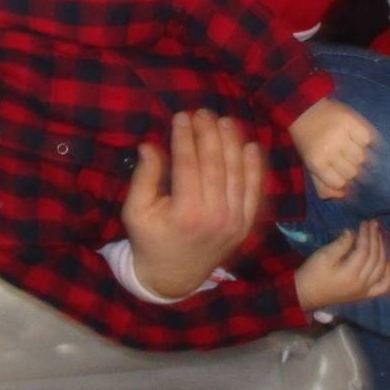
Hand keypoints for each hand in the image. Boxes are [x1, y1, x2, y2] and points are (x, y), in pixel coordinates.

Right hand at [122, 111, 265, 298]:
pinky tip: (250, 145)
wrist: (173, 277)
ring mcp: (234, 221)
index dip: (185, 137)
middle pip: (215, 164)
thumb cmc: (149, 239)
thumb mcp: (136, 211)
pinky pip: (253, 192)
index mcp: (186, 212)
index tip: (181, 115)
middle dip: (209, 133)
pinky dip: (254, 168)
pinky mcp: (245, 225)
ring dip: (232, 143)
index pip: (188, 164)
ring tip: (225, 121)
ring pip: (236, 173)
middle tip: (203, 112)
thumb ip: (144, 177)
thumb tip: (150, 144)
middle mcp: (215, 216)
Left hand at [288, 97, 378, 199]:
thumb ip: (324, 186)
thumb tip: (345, 196)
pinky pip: (368, 139)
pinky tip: (360, 139)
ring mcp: (341, 134)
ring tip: (354, 150)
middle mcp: (329, 149)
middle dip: (353, 170)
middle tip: (349, 162)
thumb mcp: (310, 166)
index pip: (340, 184)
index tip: (344, 176)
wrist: (305, 110)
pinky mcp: (352, 121)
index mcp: (317, 162)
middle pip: (354, 172)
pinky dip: (367, 141)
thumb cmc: (308, 142)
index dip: (345, 183)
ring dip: (362, 157)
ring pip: (363, 158)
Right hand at [294, 221, 389, 312]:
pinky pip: (383, 286)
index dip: (366, 235)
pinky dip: (389, 274)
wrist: (305, 295)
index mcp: (350, 273)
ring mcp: (365, 290)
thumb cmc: (312, 273)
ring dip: (383, 251)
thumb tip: (353, 233)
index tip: (365, 222)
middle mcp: (361, 283)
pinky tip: (389, 263)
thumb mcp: (323, 256)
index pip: (364, 250)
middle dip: (376, 239)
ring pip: (381, 268)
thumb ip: (341, 244)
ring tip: (379, 236)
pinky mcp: (364, 295)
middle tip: (374, 225)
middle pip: (375, 258)